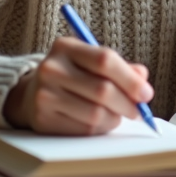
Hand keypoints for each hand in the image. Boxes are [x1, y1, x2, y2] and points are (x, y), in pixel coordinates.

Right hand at [3, 36, 153, 134]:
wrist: (29, 94)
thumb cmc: (70, 75)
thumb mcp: (90, 61)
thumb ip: (118, 67)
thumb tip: (142, 78)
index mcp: (65, 47)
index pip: (104, 60)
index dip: (130, 79)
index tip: (146, 93)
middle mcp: (52, 68)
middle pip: (102, 90)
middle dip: (128, 103)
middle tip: (138, 110)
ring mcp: (45, 95)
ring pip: (96, 113)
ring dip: (115, 118)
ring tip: (116, 114)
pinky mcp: (43, 119)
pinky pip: (84, 129)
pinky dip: (100, 128)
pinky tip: (100, 122)